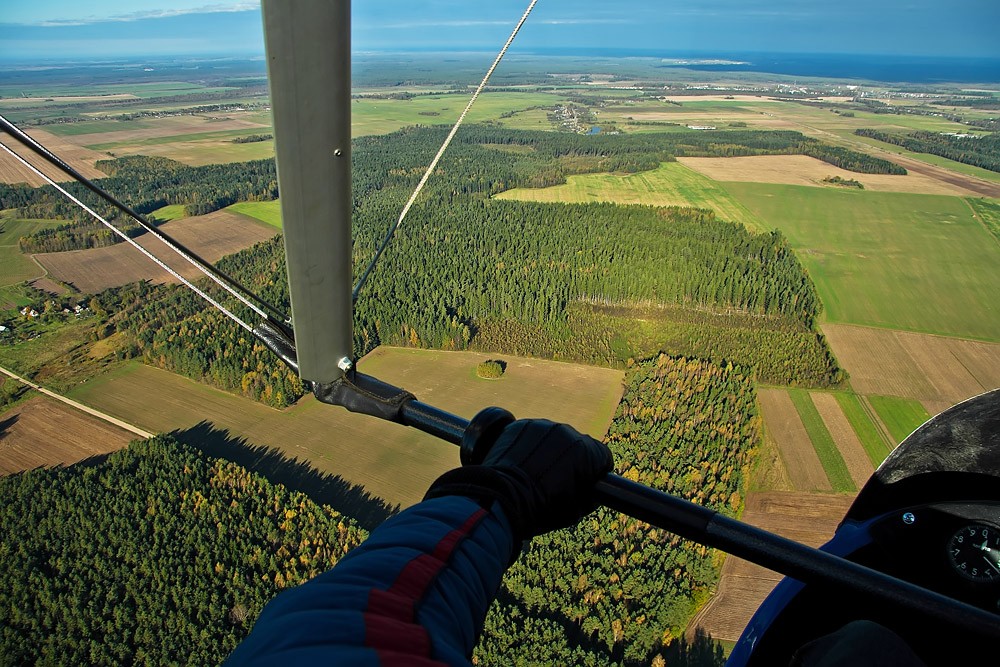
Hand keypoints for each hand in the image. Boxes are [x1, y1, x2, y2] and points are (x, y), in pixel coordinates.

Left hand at [425, 416, 613, 541]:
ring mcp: (541, 425)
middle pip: (576, 445)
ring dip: (548, 451)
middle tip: (555, 482)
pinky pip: (530, 433)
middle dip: (570, 460)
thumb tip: (593, 491)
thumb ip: (589, 496)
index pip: (602, 456)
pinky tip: (520, 463)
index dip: (595, 472)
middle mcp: (566, 431)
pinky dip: (528, 445)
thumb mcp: (574, 511)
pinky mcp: (519, 425)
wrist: (501, 498)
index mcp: (586, 451)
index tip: (585, 483)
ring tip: (534, 472)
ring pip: (552, 437)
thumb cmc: (539, 509)